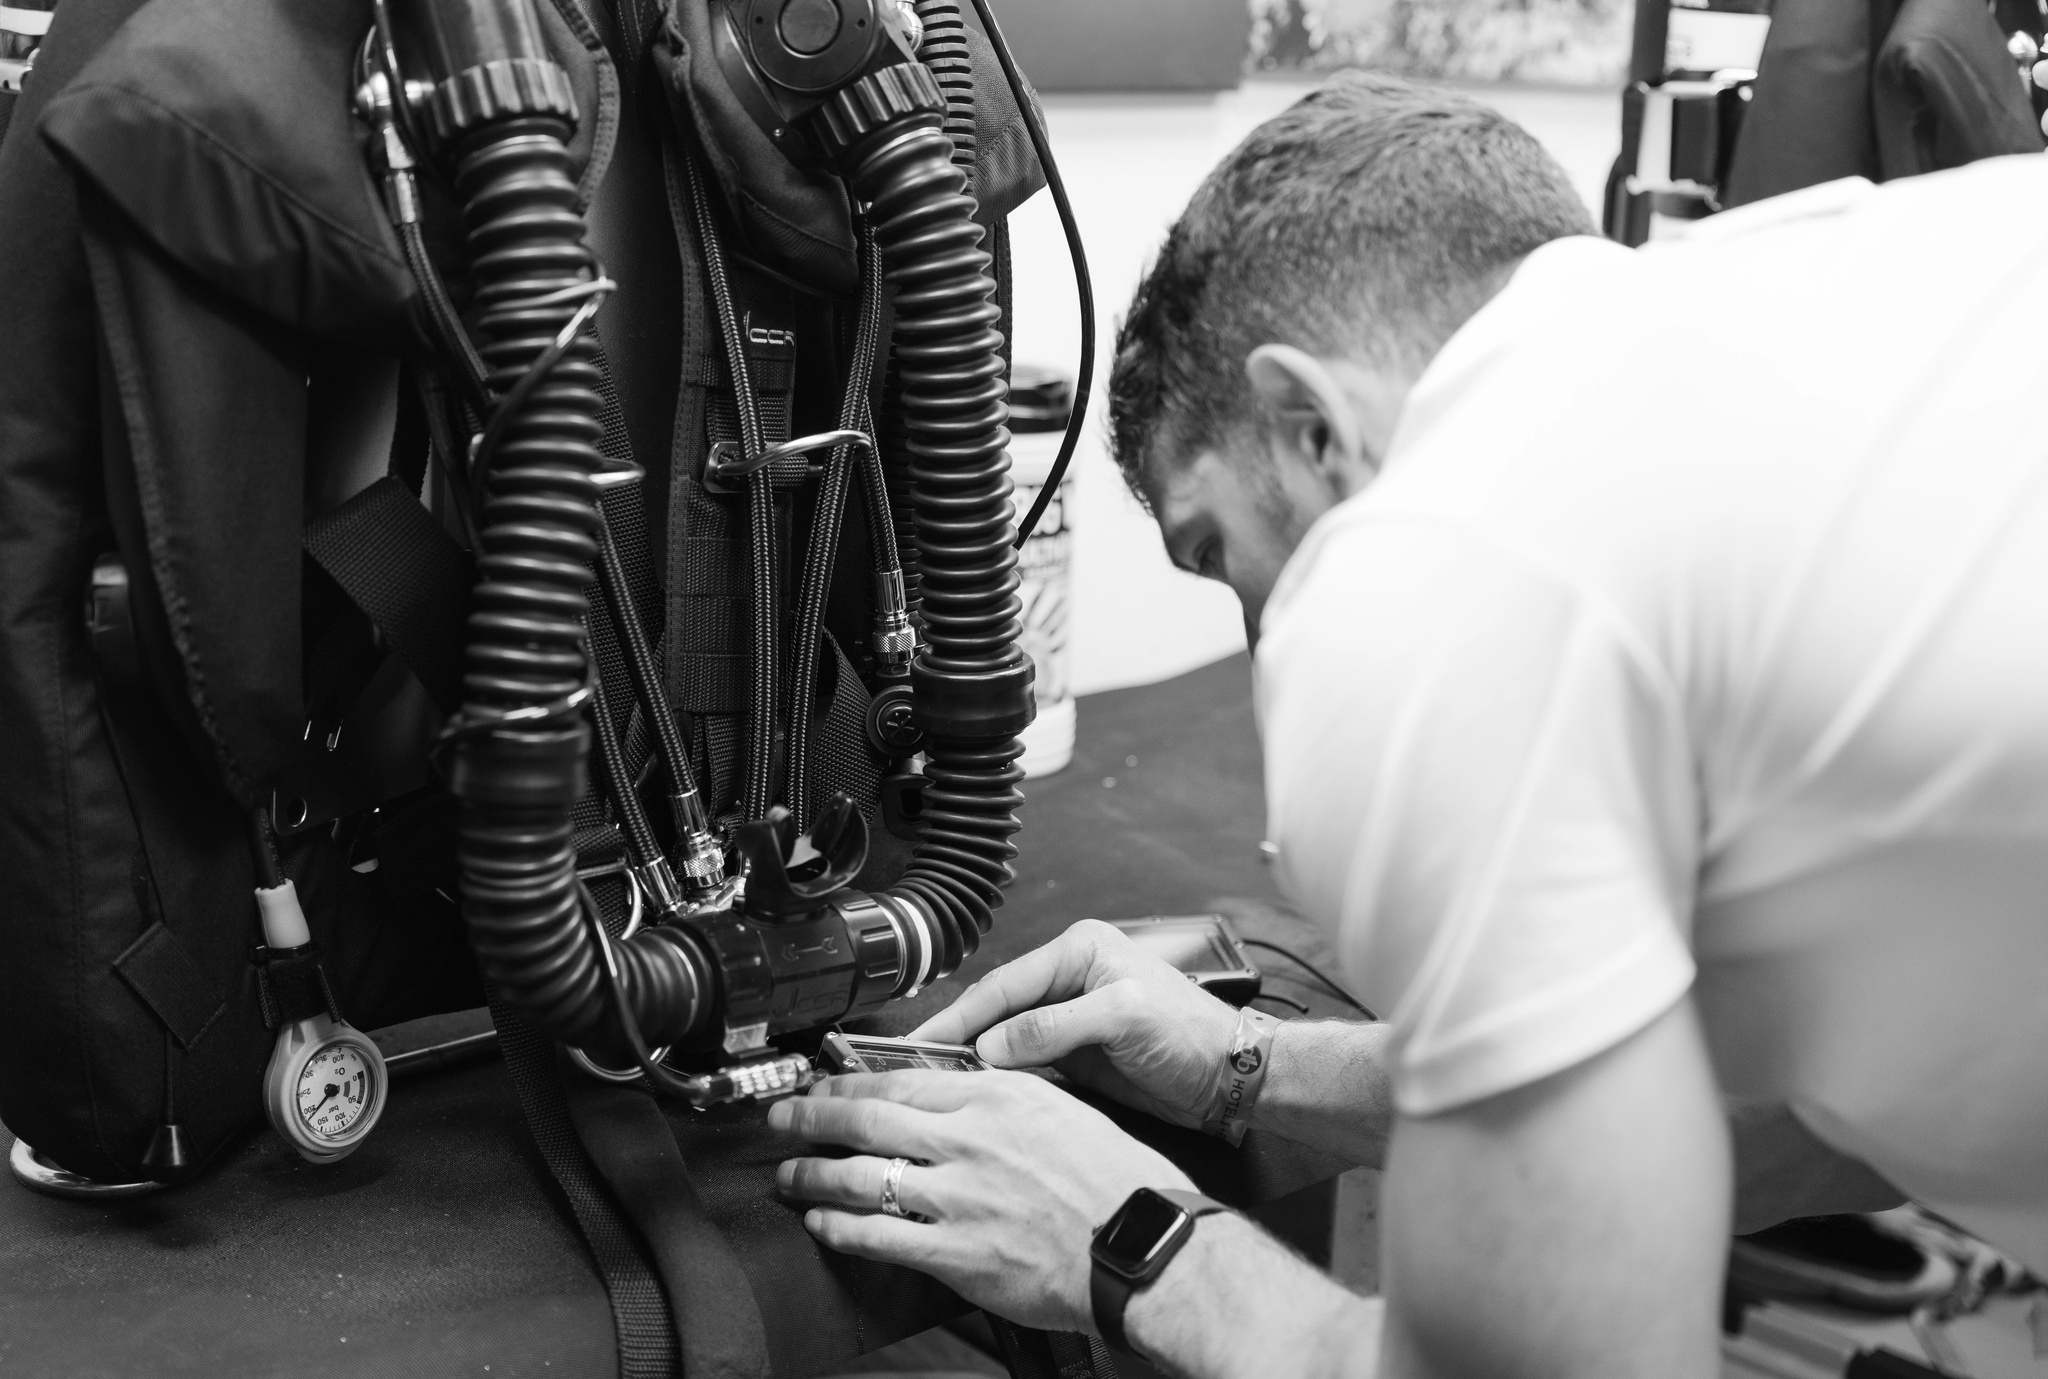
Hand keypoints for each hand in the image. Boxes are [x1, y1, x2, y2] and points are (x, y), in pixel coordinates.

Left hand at [771, 1069, 1195, 1332]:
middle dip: (813, 1115)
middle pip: (867, 1116)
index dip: (850, 1081)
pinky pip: (879, 1236)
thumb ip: (1006, 1099)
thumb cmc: (1118, 1181)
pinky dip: (841, 1228)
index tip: (826, 1082)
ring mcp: (958, 1196)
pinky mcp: (956, 1252)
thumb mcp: (1064, 1109)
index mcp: (997, 1096)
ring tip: (789, 1173)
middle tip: (783, 1116)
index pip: (902, 1077)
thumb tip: (964, 1094)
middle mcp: (969, 1138)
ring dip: (813, 1172)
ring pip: (861, 1174)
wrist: (1142, 1244)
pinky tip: (823, 1223)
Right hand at [909, 919, 1239, 1128]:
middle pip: (998, 1008)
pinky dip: (1001, 1078)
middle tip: (914, 1066)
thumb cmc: (1191, 1034)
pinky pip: (1026, 1064)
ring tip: (934, 1083)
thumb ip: (1054, 1028)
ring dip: (975, 1060)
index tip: (921, 1042)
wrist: (1231, 1078)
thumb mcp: (1122, 1018)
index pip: (1004, 983)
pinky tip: (977, 1095)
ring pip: (1007, 1038)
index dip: (959, 1015)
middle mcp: (1070, 978)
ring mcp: (1071, 1019)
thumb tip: (991, 1045)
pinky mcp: (1077, 1055)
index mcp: (1079, 951)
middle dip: (958, 1036)